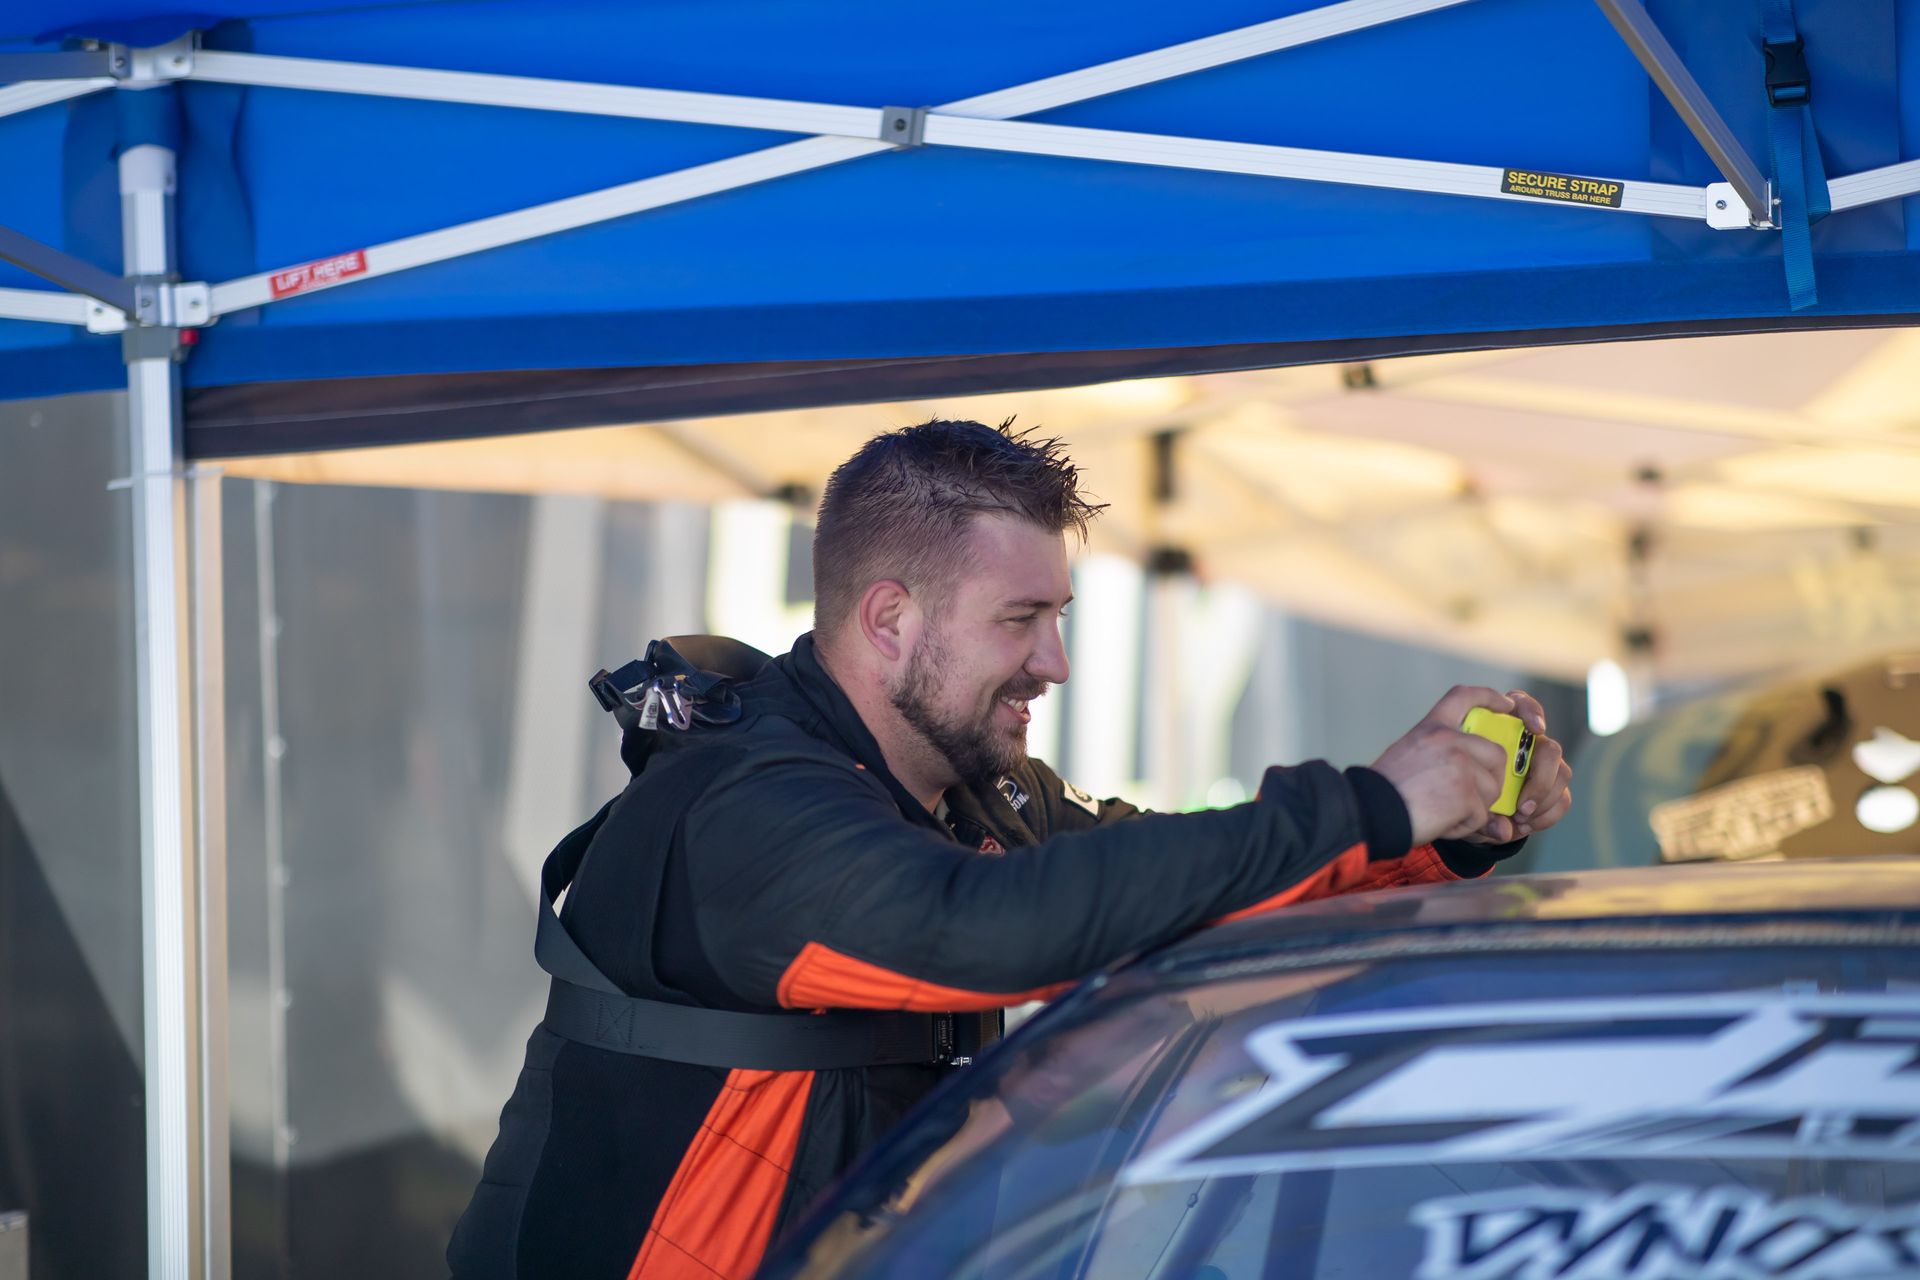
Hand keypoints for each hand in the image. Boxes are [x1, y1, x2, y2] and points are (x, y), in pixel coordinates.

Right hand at [1371, 686, 1514, 845]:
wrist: (1371, 811)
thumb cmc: (1385, 790)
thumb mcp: (1409, 754)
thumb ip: (1443, 755)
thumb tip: (1483, 781)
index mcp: (1432, 728)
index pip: (1465, 697)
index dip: (1489, 697)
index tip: (1506, 704)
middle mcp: (1449, 741)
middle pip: (1496, 754)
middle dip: (1492, 778)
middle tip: (1472, 796)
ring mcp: (1460, 766)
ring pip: (1492, 789)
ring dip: (1474, 808)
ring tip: (1443, 812)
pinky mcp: (1465, 794)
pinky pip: (1481, 816)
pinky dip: (1464, 826)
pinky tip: (1440, 823)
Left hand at [1458, 689, 1573, 844]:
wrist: (1472, 815)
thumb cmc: (1463, 794)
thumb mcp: (1461, 801)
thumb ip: (1479, 813)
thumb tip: (1503, 830)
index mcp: (1499, 731)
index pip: (1520, 704)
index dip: (1531, 710)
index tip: (1534, 728)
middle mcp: (1526, 745)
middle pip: (1549, 747)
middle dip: (1541, 777)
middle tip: (1522, 804)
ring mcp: (1543, 766)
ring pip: (1563, 772)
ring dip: (1544, 799)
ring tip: (1520, 817)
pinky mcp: (1554, 788)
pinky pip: (1564, 798)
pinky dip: (1547, 815)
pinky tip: (1526, 825)